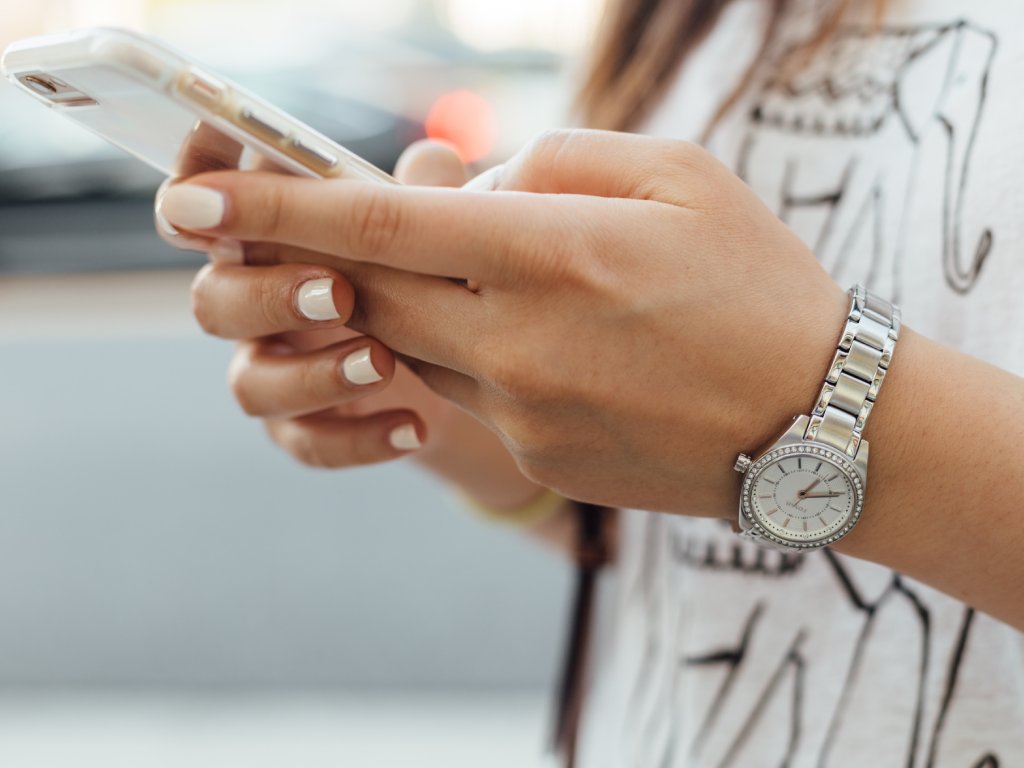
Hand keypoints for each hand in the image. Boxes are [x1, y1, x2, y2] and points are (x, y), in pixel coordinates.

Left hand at [157, 129, 854, 516]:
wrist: (818, 424)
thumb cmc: (759, 282)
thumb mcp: (678, 175)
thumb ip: (554, 160)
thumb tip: (466, 184)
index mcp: (555, 252)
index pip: (380, 225)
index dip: (277, 208)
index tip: (192, 201)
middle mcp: (521, 340)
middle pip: (371, 292)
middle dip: (330, 257)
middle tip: (319, 230)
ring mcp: (523, 411)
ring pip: (412, 345)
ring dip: (415, 303)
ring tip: (495, 278)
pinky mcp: (536, 455)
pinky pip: (467, 394)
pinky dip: (475, 352)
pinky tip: (551, 342)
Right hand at [157, 136, 513, 481]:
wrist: (460, 369)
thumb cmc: (425, 272)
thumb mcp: (432, 228)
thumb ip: (424, 193)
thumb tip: (434, 159)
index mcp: (268, 237)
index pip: (206, 207)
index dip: (194, 189)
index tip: (211, 186)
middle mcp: (255, 302)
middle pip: (213, 300)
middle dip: (269, 296)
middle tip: (339, 292)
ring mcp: (274, 369)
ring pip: (250, 384)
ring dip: (312, 374)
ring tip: (384, 363)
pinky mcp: (302, 427)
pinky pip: (307, 443)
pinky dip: (359, 438)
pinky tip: (415, 427)